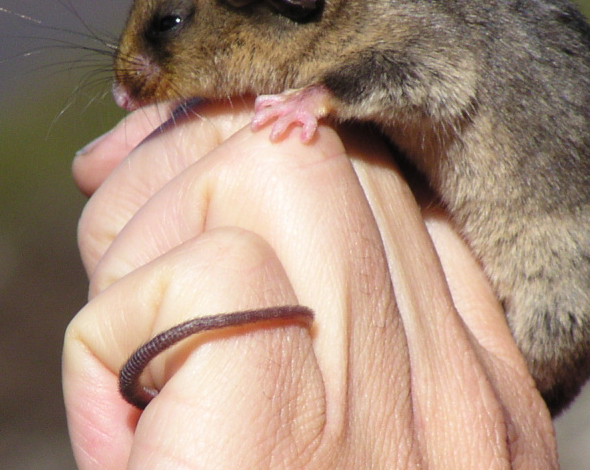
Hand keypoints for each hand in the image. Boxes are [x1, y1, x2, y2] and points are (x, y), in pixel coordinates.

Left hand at [63, 99, 557, 469]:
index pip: (400, 199)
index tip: (183, 181)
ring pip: (269, 163)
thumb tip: (221, 226)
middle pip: (328, 149)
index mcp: (479, 406)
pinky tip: (125, 431)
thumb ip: (328, 357)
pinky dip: (110, 335)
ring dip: (152, 230)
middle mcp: (457, 394)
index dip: (275, 153)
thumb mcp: (339, 454)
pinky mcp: (280, 418)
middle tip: (122, 258)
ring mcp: (385, 400)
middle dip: (196, 157)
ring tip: (126, 357)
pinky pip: (194, 270)